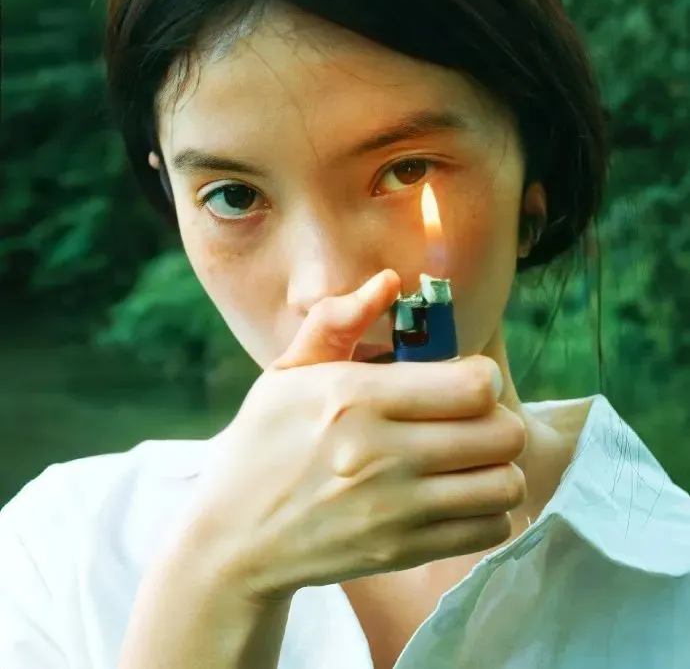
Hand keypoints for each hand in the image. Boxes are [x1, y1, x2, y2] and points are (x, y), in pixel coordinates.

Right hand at [185, 269, 525, 602]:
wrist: (235, 536)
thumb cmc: (263, 443)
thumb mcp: (286, 374)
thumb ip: (336, 322)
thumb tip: (387, 281)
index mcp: (355, 397)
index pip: (473, 385)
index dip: (483, 377)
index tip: (466, 380)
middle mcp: (382, 454)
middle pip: (502, 433)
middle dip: (497, 419)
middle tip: (472, 420)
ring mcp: (396, 510)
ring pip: (505, 484)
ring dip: (497, 466)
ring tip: (469, 460)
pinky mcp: (404, 552)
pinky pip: (489, 529)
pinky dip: (486, 510)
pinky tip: (457, 497)